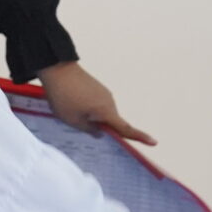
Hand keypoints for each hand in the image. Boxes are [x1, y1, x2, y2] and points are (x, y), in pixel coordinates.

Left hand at [37, 62, 155, 145]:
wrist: (57, 69)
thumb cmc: (64, 97)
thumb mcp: (72, 120)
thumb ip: (89, 130)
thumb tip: (101, 133)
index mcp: (106, 111)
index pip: (125, 128)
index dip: (139, 137)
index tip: (154, 142)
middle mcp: (109, 102)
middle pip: (111, 122)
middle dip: (100, 128)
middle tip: (79, 125)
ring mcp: (104, 94)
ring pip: (103, 113)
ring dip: (92, 118)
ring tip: (71, 112)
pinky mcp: (97, 88)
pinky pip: (98, 105)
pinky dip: (90, 110)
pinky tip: (73, 105)